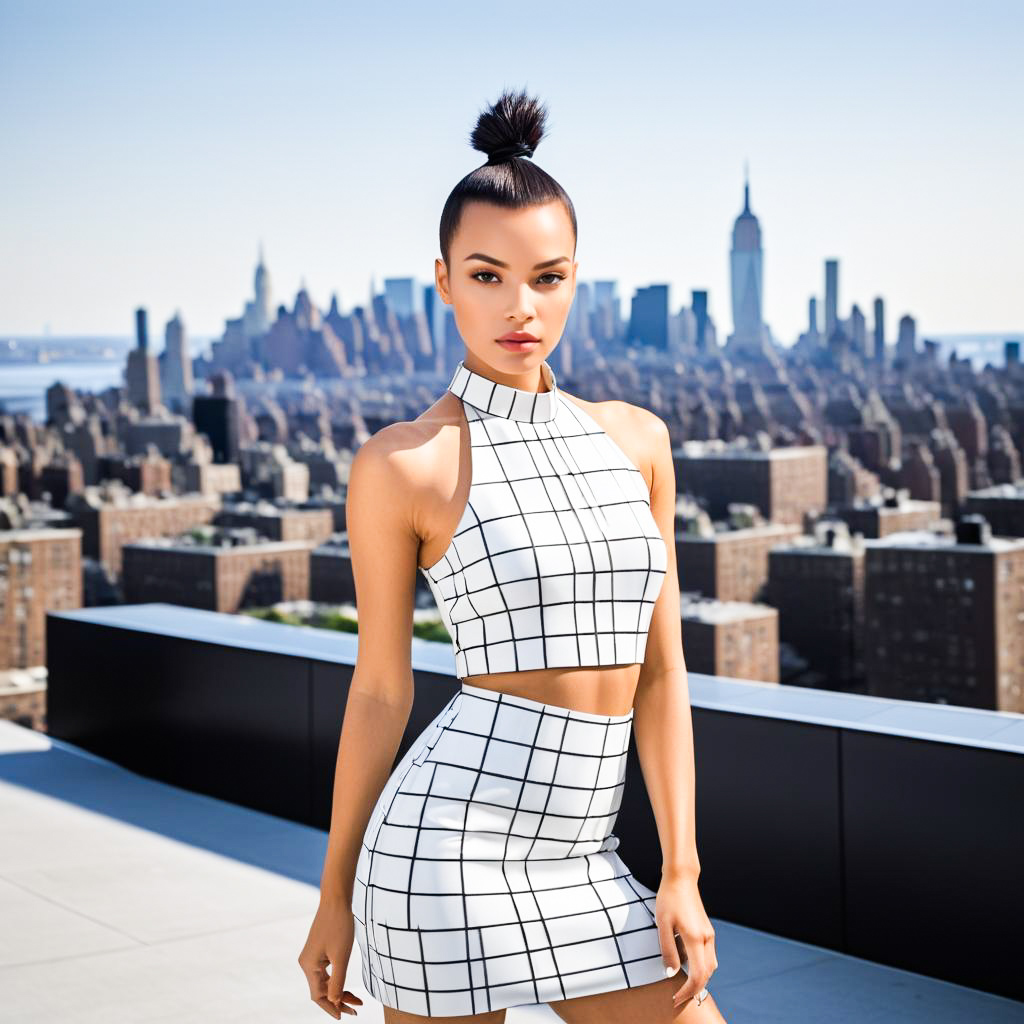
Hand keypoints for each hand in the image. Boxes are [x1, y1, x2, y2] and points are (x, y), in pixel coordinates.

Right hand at [297, 897, 364, 1017]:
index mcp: (309, 966)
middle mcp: (307, 963)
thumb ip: (338, 981)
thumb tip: (335, 1002)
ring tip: (357, 1000)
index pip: (318, 996)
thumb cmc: (340, 925)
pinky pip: (326, 971)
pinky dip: (337, 979)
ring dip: (339, 991)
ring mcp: (312, 956)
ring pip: (325, 981)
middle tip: (356, 1009)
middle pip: (321, 990)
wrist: (336, 899)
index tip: (343, 1017)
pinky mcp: (318, 950)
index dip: (331, 1008)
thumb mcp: (342, 956)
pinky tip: (348, 985)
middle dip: (338, 1001)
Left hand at [655, 872, 717, 1009]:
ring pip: (709, 965)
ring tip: (680, 981)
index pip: (698, 975)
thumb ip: (667, 950)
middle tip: (678, 996)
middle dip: (694, 988)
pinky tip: (683, 961)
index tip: (676, 998)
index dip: (688, 991)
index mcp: (695, 938)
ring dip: (697, 976)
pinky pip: (706, 954)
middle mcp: (706, 938)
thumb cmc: (668, 899)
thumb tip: (671, 973)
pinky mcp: (706, 930)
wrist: (681, 878)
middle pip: (707, 973)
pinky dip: (698, 964)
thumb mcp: (662, 924)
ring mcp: (708, 934)